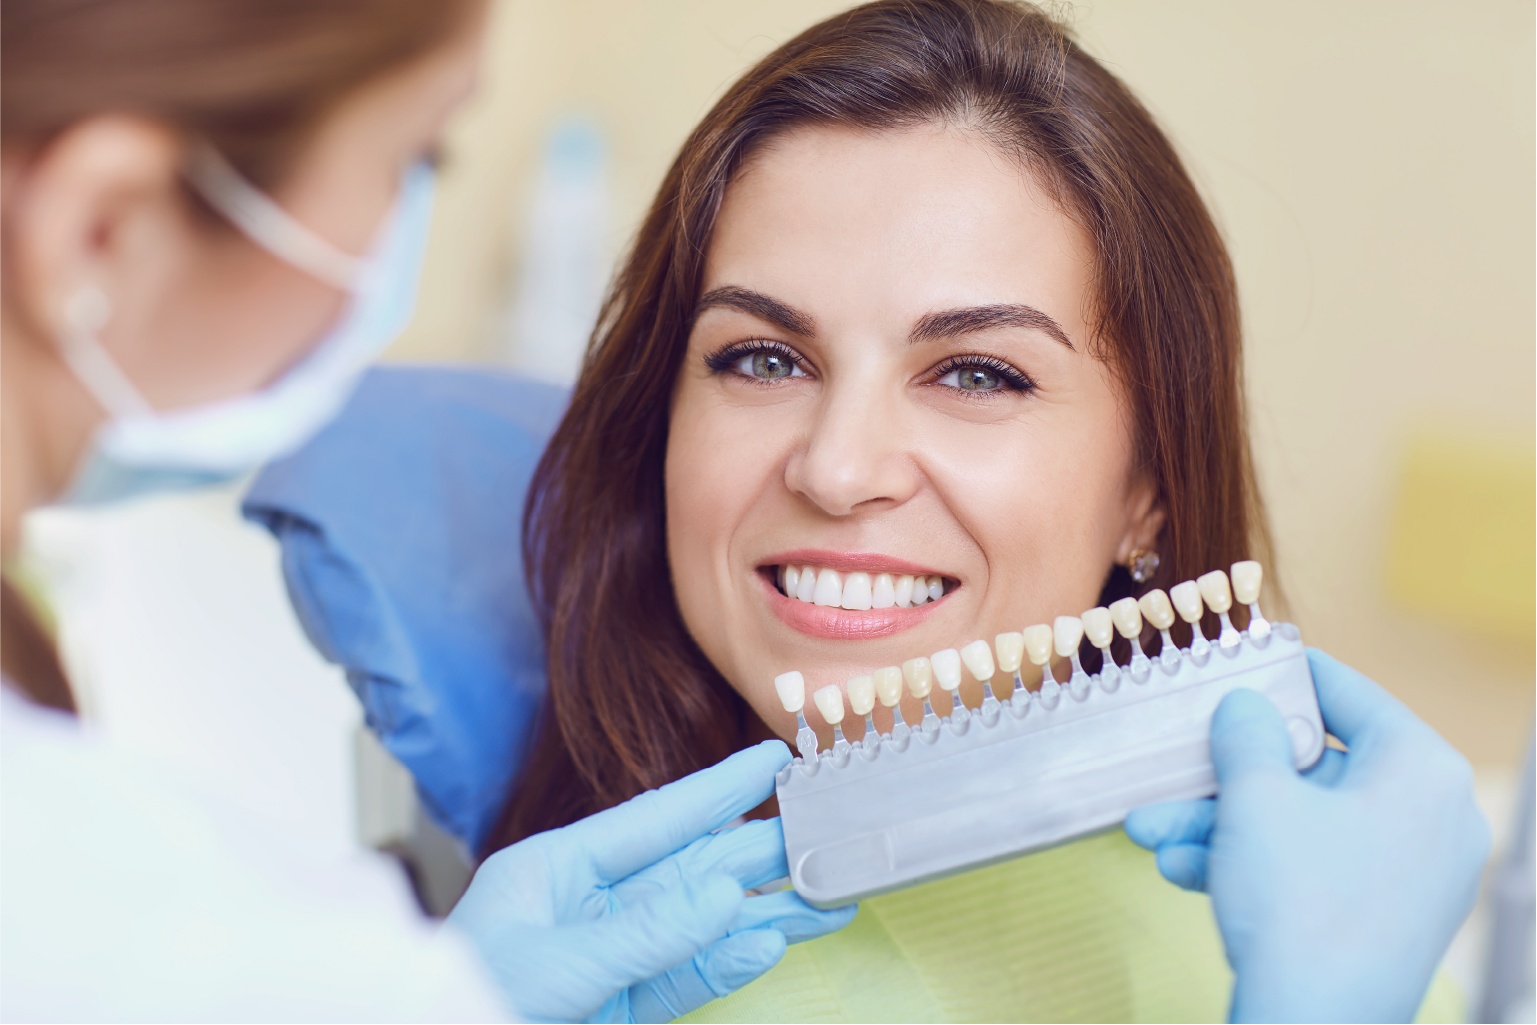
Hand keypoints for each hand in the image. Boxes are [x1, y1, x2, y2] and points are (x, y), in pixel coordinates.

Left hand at [446, 740, 855, 1022]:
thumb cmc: (469, 999)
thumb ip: (646, 932)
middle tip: (827, 827)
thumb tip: (728, 898)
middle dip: (762, 848)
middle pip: (694, 868)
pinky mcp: (624, 1006)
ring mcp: (612, 956)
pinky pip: (689, 978)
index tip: (775, 756)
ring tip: (829, 897)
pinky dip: (732, 963)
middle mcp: (593, 904)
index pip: (657, 816)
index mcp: (558, 868)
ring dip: (766, 912)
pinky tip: (774, 942)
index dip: (720, 787)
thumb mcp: (556, 962)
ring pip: (705, 926)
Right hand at [1124, 649, 1489, 1022]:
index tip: (1247, 659)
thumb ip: (1246, 733)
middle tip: (1176, 762)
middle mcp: (1430, 818)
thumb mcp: (1255, 797)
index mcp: (1421, 771)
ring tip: (1151, 830)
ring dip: (1219, 823)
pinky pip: (1309, 867)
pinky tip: (1181, 870)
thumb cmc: (1298, 905)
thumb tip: (1246, 705)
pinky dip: (1248, 864)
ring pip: (1299, 823)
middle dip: (1226, 774)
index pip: (1352, 695)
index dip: (1288, 675)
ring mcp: (1409, 875)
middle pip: (1313, 767)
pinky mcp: (1380, 920)